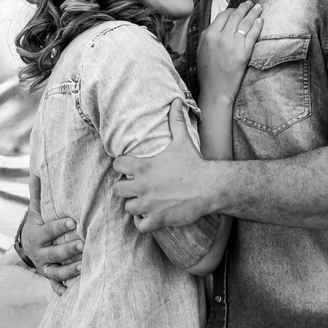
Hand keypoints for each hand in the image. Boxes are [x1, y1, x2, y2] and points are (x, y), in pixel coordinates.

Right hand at [22, 176, 82, 295]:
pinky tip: (70, 292)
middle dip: (68, 250)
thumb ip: (38, 195)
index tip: (73, 221)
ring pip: (55, 271)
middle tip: (83, 245)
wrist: (27, 247)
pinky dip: (61, 289)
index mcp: (36, 235)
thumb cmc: (37, 225)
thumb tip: (36, 172)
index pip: (48, 231)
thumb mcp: (35, 211)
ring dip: (69, 270)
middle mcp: (39, 253)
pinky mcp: (49, 276)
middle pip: (54, 253)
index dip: (60, 226)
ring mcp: (44, 267)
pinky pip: (54, 285)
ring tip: (83, 266)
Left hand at [113, 98, 214, 231]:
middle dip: (124, 188)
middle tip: (135, 187)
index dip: (122, 167)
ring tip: (144, 202)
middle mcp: (142, 186)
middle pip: (117, 189)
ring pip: (128, 208)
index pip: (117, 166)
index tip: (129, 169)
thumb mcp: (183, 139)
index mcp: (144, 166)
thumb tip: (176, 101)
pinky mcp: (157, 219)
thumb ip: (176, 120)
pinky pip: (140, 226)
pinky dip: (143, 223)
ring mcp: (148, 204)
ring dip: (135, 206)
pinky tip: (150, 217)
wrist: (210, 186)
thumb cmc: (194, 163)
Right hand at [197, 0, 262, 102]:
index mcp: (209, 35)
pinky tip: (261, 20)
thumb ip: (208, 36)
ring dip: (253, 12)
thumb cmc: (207, 73)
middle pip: (235, 16)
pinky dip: (257, 25)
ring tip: (258, 7)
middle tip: (250, 3)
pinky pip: (252, 34)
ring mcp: (233, 44)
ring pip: (245, 22)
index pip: (222, 15)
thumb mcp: (201, 51)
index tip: (237, 9)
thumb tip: (218, 25)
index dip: (232, 10)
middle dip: (244, 7)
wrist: (216, 90)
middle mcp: (221, 37)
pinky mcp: (244, 52)